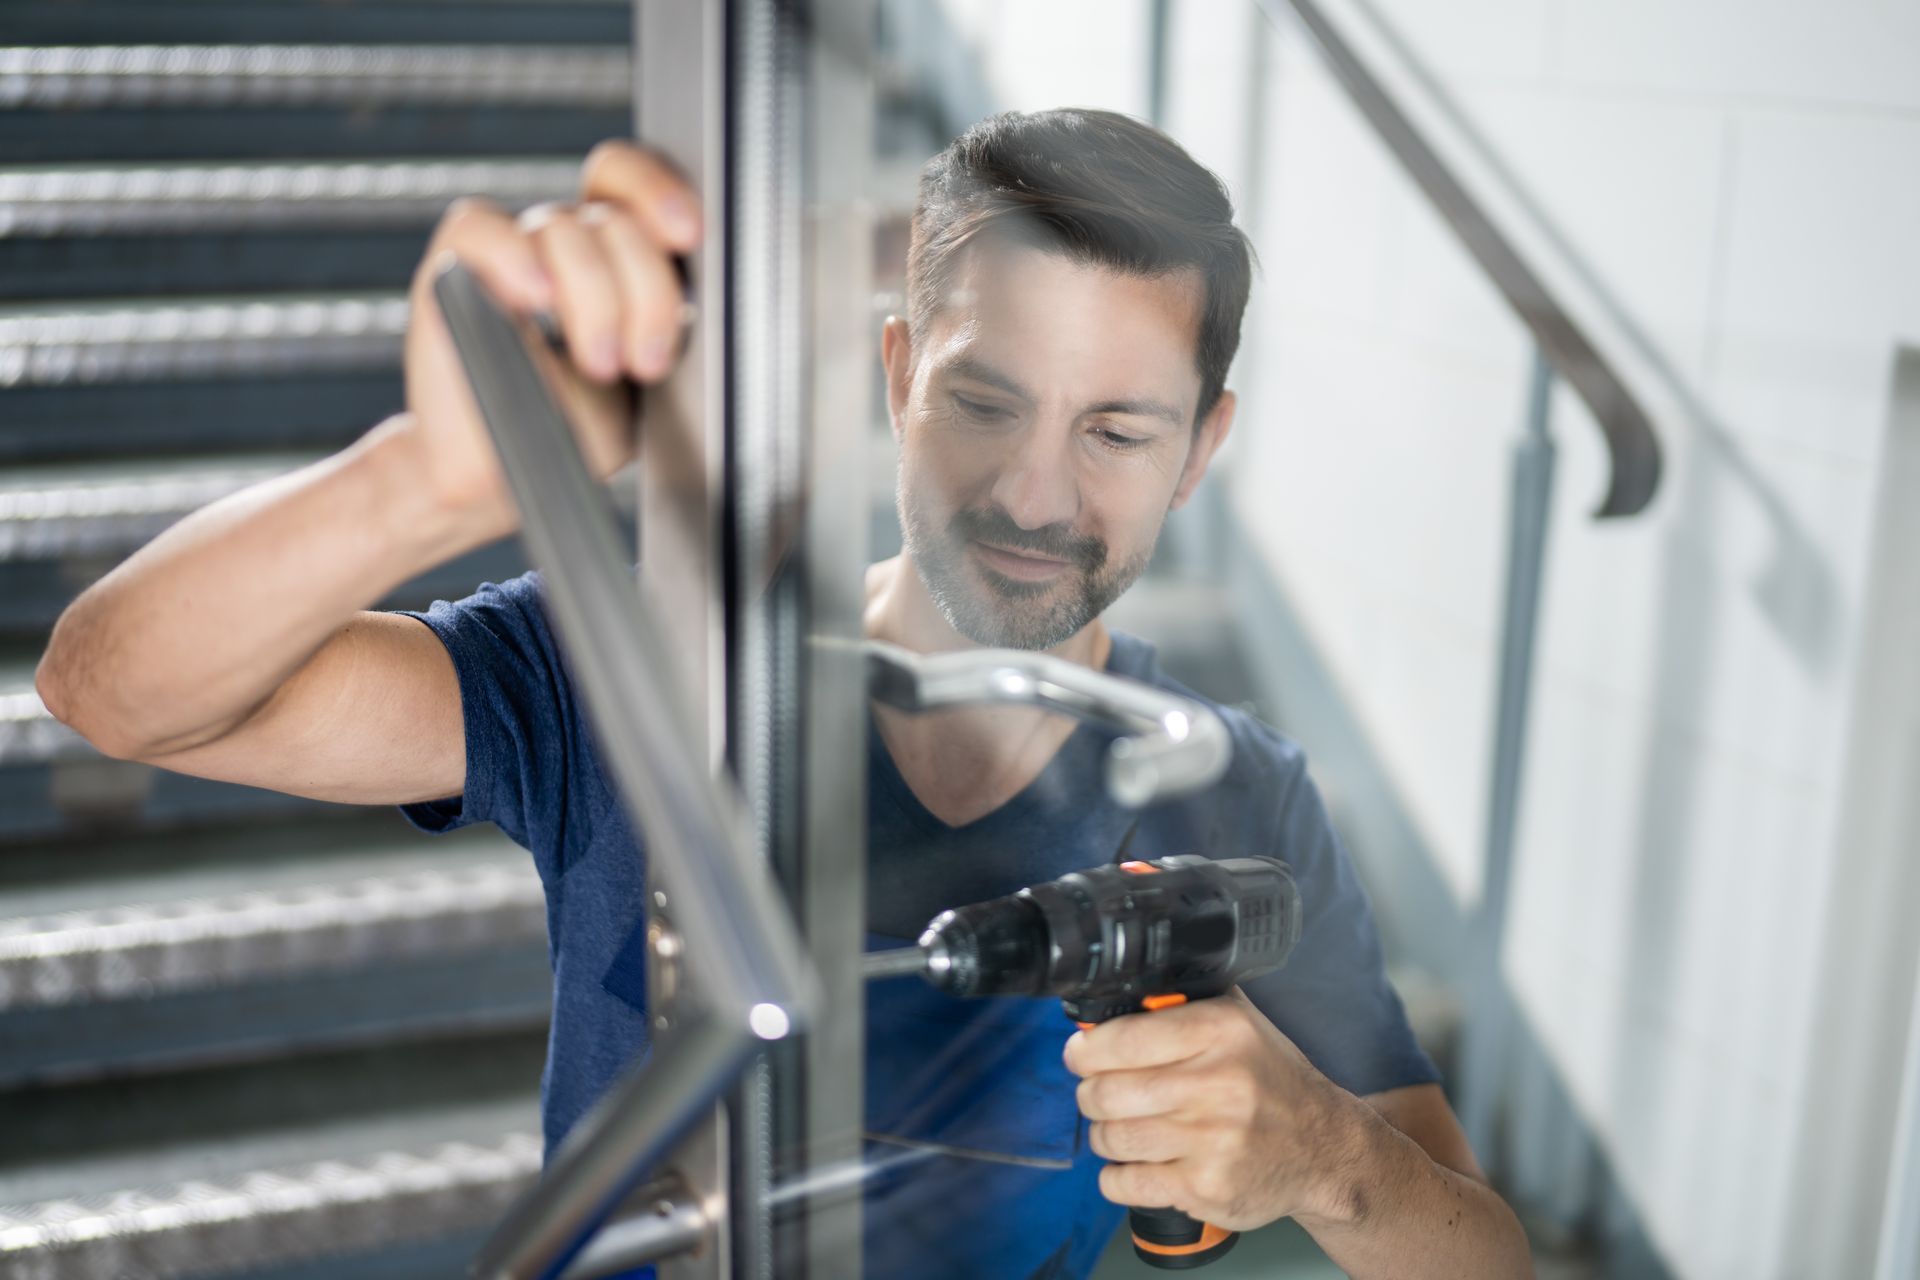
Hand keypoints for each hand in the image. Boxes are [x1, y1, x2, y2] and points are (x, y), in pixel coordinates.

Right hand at [401, 140, 700, 524]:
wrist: (500, 478)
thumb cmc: (575, 431)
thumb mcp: (648, 378)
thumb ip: (672, 322)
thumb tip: (709, 295)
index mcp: (614, 253)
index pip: (632, 181)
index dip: (661, 192)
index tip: (689, 236)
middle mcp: (564, 242)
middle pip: (611, 216)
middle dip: (645, 287)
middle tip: (645, 359)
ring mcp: (510, 252)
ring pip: (562, 230)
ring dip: (594, 300)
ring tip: (600, 365)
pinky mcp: (453, 270)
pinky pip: (481, 228)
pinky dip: (514, 256)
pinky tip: (537, 298)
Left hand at [1063, 987, 1366, 1231]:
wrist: (1324, 1148)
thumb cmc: (1269, 1081)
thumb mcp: (1237, 1022)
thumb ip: (1179, 1004)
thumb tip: (1105, 1006)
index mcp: (1222, 1032)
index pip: (1122, 1039)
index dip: (1086, 1050)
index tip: (1079, 1055)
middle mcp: (1219, 1085)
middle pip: (1106, 1092)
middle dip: (1091, 1094)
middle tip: (1101, 1094)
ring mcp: (1213, 1142)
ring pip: (1111, 1139)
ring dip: (1106, 1135)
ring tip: (1125, 1128)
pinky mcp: (1207, 1188)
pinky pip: (1125, 1184)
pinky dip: (1118, 1176)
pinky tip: (1138, 1164)